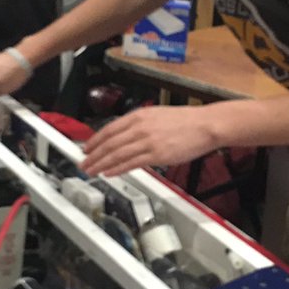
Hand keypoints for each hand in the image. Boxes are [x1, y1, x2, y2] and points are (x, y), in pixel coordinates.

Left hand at [80, 105, 217, 176]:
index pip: (109, 129)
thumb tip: (125, 135)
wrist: (205, 125)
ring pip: (117, 154)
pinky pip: (131, 163)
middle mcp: (140, 127)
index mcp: (139, 115)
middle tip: (83, 163)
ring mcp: (147, 141)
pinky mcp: (156, 154)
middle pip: (109, 143)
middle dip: (93, 155)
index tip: (87, 148)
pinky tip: (109, 173)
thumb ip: (139, 124)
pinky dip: (117, 169)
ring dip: (101, 164)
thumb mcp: (157, 115)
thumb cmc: (185, 121)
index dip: (95, 140)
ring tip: (91, 170)